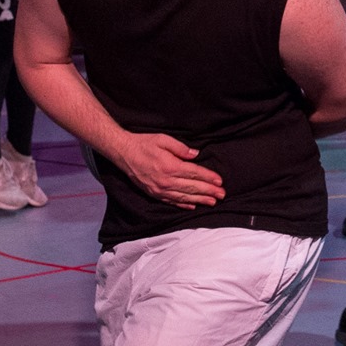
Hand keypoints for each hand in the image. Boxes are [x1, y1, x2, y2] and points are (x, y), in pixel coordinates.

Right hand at [111, 133, 225, 207]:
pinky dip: (183, 204)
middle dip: (209, 191)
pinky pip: (171, 201)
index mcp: (170, 166)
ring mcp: (159, 189)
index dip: (208, 178)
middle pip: (192, 187)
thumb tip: (196, 155)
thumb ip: (181, 148)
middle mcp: (166, 181)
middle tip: (222, 195)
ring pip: (184, 197)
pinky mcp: (153, 193)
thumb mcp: (163, 139)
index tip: (219, 181)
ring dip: (199, 200)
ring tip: (212, 202)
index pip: (194, 174)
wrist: (123, 153)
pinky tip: (192, 206)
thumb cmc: (144, 144)